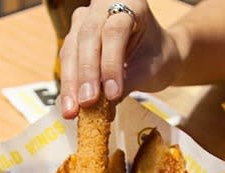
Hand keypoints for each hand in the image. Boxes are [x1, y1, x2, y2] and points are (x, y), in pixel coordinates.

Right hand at [58, 0, 181, 117]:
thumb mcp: (151, 69)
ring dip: (70, 83)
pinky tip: (69, 105)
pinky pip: (66, 60)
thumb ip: (127, 83)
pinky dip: (68, 84)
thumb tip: (103, 109)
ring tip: (72, 111)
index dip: (110, 63)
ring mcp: (85, 20)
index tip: (111, 94)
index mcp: (131, 4)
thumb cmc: (157, 56)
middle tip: (87, 103)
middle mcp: (103, 6)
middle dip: (86, 74)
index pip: (115, 31)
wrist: (156, 52)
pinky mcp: (74, 37)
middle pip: (87, 37)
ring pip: (71, 49)